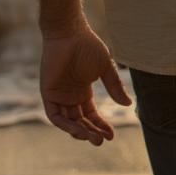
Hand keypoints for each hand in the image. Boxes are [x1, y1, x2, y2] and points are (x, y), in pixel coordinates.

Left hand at [40, 13, 132, 144]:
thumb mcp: (105, 69)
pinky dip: (65, 125)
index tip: (112, 135)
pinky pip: (55, 116)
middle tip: (103, 140)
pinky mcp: (48, 94)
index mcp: (83, 91)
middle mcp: (70, 96)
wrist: (70, 34)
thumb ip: (114, 87)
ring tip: (93, 138)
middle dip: (92, 132)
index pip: (91, 115)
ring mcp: (59, 96)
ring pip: (68, 122)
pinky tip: (78, 130)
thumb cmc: (88, 47)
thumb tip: (127, 105)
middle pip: (81, 121)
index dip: (101, 125)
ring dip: (80, 132)